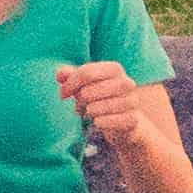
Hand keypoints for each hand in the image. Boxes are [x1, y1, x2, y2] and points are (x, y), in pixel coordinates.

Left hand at [55, 62, 169, 160]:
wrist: (124, 120)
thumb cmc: (101, 97)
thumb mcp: (85, 84)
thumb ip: (71, 76)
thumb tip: (60, 75)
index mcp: (114, 69)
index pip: (86, 73)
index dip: (70, 84)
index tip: (62, 94)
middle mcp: (126, 83)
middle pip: (90, 91)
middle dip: (79, 100)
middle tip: (79, 106)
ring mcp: (132, 101)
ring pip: (100, 107)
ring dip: (89, 112)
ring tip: (89, 113)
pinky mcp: (133, 119)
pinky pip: (112, 121)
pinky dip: (101, 122)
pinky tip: (97, 122)